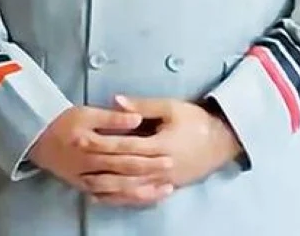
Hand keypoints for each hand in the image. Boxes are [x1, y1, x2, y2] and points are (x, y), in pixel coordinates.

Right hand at [27, 106, 174, 205]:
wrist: (38, 139)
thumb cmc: (65, 121)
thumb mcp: (87, 112)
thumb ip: (112, 117)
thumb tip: (136, 119)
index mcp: (89, 141)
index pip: (122, 148)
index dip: (146, 151)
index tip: (167, 152)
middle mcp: (88, 163)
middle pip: (123, 169)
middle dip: (149, 170)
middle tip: (171, 168)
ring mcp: (86, 178)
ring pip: (118, 188)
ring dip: (142, 189)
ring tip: (164, 189)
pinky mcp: (84, 187)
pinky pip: (108, 197)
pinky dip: (126, 199)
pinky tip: (143, 198)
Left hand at [85, 95, 242, 189]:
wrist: (222, 142)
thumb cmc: (196, 121)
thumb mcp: (171, 107)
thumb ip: (143, 105)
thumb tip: (115, 100)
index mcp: (160, 144)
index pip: (126, 145)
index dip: (103, 142)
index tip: (83, 139)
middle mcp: (160, 166)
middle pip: (124, 168)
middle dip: (99, 164)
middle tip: (77, 160)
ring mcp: (163, 180)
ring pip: (129, 187)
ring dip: (107, 186)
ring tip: (84, 183)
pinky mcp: (166, 187)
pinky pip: (139, 197)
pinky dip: (120, 198)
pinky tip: (104, 197)